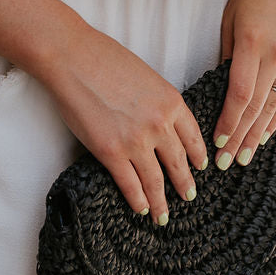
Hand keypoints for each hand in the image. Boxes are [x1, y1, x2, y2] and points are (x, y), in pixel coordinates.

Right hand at [41, 23, 208, 227]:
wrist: (75, 59)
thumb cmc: (106, 59)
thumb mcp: (147, 77)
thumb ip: (159, 102)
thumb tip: (162, 124)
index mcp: (171, 101)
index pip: (193, 137)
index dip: (198, 156)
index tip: (201, 168)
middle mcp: (160, 125)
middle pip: (178, 163)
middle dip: (185, 184)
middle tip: (189, 197)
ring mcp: (136, 141)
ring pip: (156, 181)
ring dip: (161, 202)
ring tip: (164, 215)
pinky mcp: (111, 153)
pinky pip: (130, 185)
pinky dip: (137, 200)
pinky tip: (141, 208)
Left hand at [211, 0, 275, 168]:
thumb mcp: (231, 16)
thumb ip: (228, 53)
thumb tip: (223, 87)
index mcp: (252, 43)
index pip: (239, 95)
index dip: (228, 123)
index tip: (218, 145)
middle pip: (256, 107)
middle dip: (240, 138)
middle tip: (227, 164)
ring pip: (275, 105)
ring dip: (258, 134)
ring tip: (245, 156)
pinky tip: (266, 131)